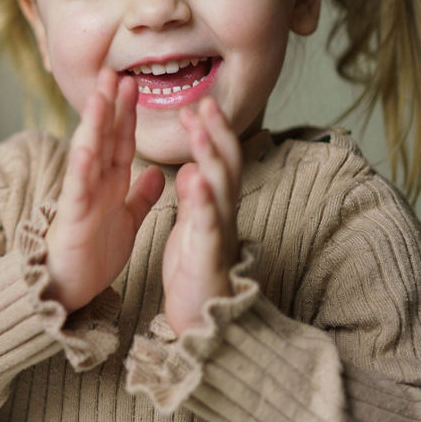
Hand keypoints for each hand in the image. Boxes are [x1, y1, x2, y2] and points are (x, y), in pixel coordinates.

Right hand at [45, 68, 163, 311]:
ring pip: (88, 155)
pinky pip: (78, 191)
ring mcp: (81, 199)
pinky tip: (85, 149)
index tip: (131, 84)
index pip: (119, 141)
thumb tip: (157, 173)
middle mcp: (93, 185)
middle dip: (109, 106)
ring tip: (100, 97)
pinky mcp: (73, 219)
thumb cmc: (92, 255)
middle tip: (113, 72)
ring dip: (93, 126)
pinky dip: (81, 170)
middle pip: (103, 138)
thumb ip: (140, 197)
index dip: (126, 114)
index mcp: (107, 184)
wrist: (68, 289)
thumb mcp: (125, 221)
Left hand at [161, 97, 241, 333]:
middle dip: (217, 131)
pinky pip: (208, 222)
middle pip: (228, 164)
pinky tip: (195, 178)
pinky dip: (203, 199)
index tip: (195, 107)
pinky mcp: (208, 253)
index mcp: (216, 206)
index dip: (211, 132)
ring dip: (211, 154)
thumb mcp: (192, 228)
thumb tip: (192, 169)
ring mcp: (219, 231)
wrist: (202, 319)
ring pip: (221, 186)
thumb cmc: (195, 274)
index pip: (219, 160)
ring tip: (198, 127)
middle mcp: (224, 213)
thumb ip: (194, 199)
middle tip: (203, 102)